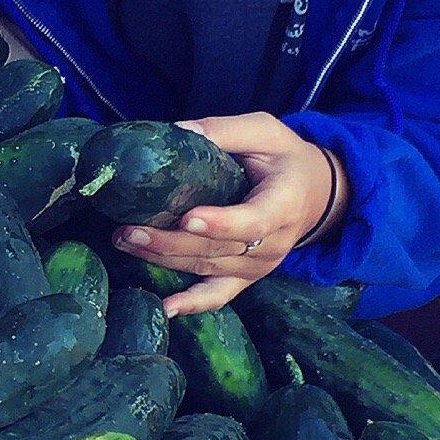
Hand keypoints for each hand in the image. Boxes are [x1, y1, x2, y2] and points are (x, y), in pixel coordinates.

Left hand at [110, 112, 347, 315]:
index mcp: (284, 205)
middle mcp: (273, 244)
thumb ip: (226, 131)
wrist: (314, 194)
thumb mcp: (265, 132)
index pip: (253, 221)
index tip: (187, 218)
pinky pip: (219, 295)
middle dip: (170, 241)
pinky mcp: (245, 277)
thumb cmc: (285, 159)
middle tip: (129, 230)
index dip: (221, 223)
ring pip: (208, 268)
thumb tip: (178, 130)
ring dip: (165, 260)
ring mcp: (259, 266)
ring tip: (126, 242)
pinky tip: (165, 308)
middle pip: (219, 249)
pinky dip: (192, 305)